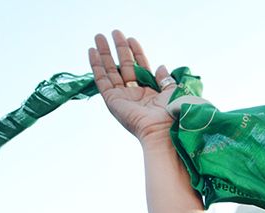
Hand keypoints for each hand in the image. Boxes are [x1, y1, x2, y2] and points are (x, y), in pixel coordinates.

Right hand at [88, 31, 180, 145]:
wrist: (162, 130)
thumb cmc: (171, 113)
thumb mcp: (172, 92)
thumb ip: (165, 79)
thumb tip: (160, 66)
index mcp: (149, 91)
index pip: (140, 66)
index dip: (136, 52)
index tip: (131, 38)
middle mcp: (134, 93)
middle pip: (123, 65)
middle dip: (118, 48)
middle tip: (114, 31)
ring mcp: (121, 96)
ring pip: (110, 70)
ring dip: (104, 53)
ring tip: (99, 36)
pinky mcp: (111, 100)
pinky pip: (101, 79)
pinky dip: (96, 65)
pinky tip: (92, 51)